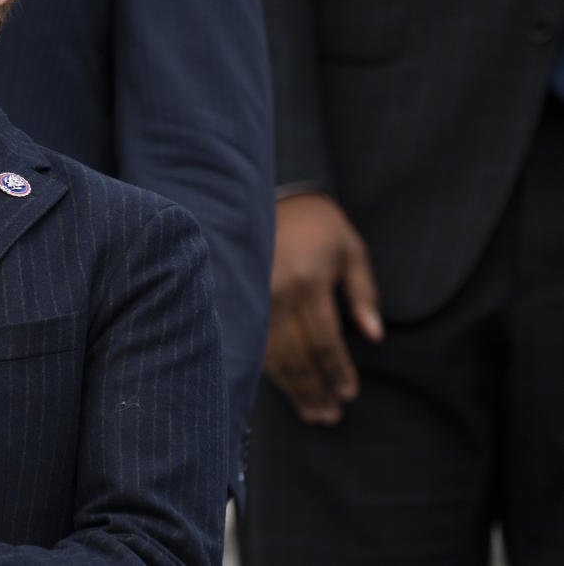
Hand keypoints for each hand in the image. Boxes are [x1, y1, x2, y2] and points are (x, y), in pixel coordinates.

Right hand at [264, 191, 382, 424]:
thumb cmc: (317, 224)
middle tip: (330, 415)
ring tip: (311, 412)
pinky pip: (254, 343)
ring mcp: (253, 298)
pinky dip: (269, 371)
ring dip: (294, 389)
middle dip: (316, 389)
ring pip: (274, 356)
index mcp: (309, 281)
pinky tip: (282, 388)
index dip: (337, 371)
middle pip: (299, 356)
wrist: (264, 197)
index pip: (324, 340)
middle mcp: (278, 294)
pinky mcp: (238, 299)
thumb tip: (374, 336)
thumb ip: (364, 293)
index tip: (348, 394)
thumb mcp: (350, 249)